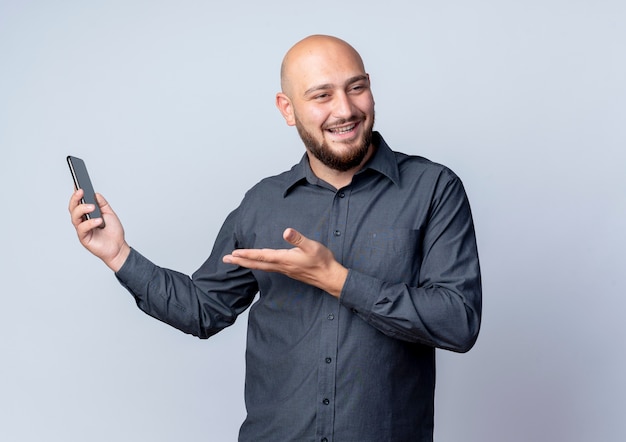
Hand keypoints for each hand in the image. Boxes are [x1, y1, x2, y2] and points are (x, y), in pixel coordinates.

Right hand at [68, 189, 129, 271]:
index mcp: (87, 214)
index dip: (76, 193)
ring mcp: (82, 229)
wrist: (119, 247)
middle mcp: (82, 221)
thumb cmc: (113, 233)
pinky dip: (90, 223)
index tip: (77, 183)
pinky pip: (82, 229)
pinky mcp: (84, 238)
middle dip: (75, 198)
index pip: (79, 202)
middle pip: (73, 208)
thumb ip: (102, 204)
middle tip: (81, 191)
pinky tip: (98, 220)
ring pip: (75, 217)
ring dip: (82, 209)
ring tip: (92, 207)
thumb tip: (95, 194)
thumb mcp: (110, 214)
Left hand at [223, 228, 347, 297]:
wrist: (329, 277)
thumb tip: (286, 231)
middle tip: (225, 259)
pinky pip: (268, 268)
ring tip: (237, 261)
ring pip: (261, 267)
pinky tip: (258, 264)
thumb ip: (298, 239)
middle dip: (240, 261)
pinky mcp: (288, 271)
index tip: (233, 253)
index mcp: (284, 259)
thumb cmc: (322, 261)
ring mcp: (284, 270)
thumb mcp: (311, 246)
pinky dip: (258, 265)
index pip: (261, 256)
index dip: (247, 254)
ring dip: (248, 263)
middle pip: (256, 264)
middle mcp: (281, 266)